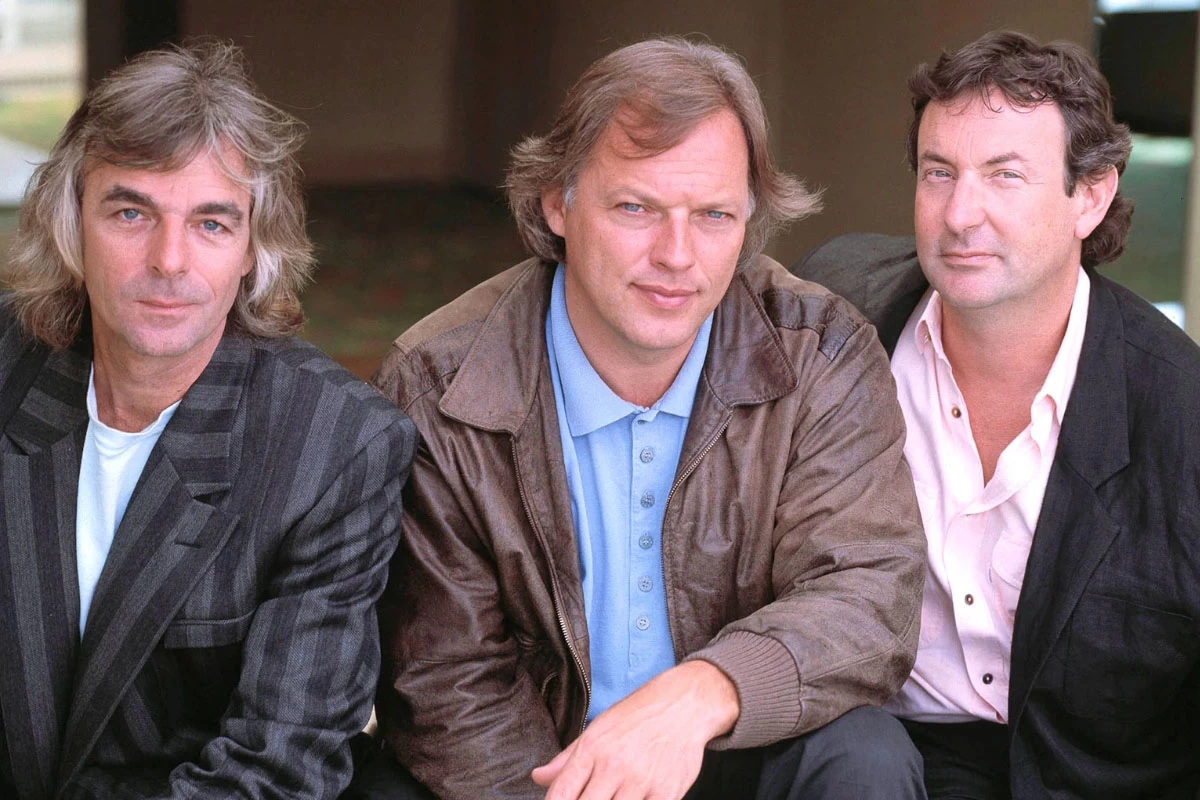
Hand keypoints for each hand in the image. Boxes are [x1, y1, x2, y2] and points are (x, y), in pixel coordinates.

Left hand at [531, 660, 738, 799]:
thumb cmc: (638, 716)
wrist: (685, 704)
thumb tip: (538, 777)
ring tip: (613, 796)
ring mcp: (641, 781)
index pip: (561, 793)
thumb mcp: (598, 728)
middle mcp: (614, 765)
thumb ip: (567, 759)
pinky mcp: (667, 793)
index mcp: (592, 748)